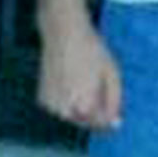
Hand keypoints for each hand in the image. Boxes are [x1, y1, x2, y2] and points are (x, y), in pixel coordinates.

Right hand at [36, 7, 122, 131]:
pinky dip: (66, 100)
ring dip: (80, 106)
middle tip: (95, 84)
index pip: (101, 124)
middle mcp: (65, 112)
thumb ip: (115, 102)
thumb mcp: (112, 75)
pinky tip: (68, 81)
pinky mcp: (42, 99)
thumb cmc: (91, 51)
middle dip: (94, 110)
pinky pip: (60, 108)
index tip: (108, 95)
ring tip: (81, 80)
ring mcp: (52, 106)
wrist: (63, 32)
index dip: (109, 113)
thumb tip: (114, 124)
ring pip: (73, 116)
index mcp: (84, 107)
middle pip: (87, 122)